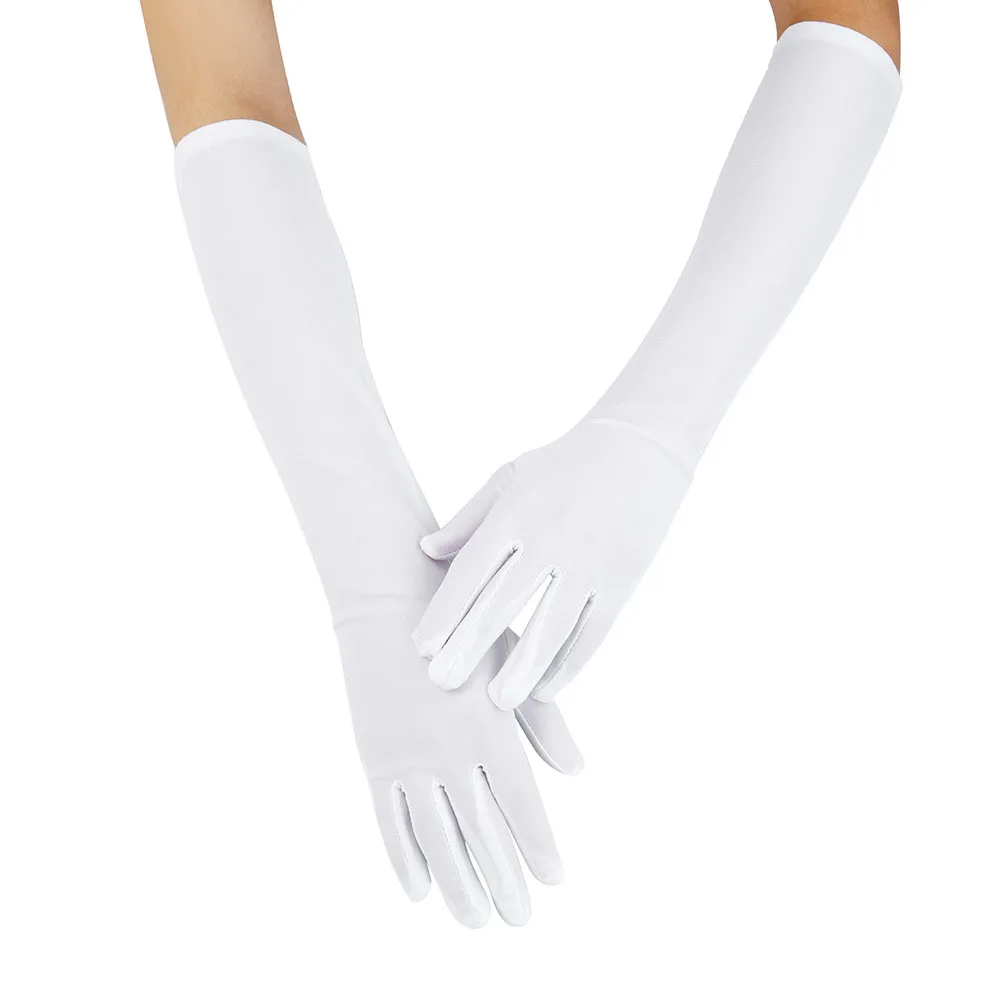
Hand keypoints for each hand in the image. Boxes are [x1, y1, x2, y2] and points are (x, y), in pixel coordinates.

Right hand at [341, 598, 580, 928]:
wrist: (389, 600)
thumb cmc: (464, 629)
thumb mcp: (510, 666)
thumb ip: (544, 722)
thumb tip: (577, 769)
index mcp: (489, 728)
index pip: (520, 803)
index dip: (538, 845)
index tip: (555, 879)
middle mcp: (450, 751)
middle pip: (481, 831)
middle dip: (503, 879)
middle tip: (520, 918)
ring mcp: (409, 759)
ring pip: (436, 838)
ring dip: (456, 883)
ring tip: (475, 922)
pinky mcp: (375, 759)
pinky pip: (390, 821)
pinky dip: (404, 858)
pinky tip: (419, 891)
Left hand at [412, 419, 690, 708]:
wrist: (640, 449)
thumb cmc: (565, 464)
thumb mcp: (510, 477)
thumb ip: (469, 520)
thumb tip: (426, 550)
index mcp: (516, 513)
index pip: (471, 571)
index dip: (446, 611)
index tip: (422, 647)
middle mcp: (550, 540)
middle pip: (503, 603)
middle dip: (471, 646)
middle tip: (443, 684)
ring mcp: (589, 563)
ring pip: (551, 626)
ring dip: (522, 667)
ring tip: (497, 702)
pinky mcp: (621, 581)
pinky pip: (592, 631)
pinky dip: (570, 663)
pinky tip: (545, 689)